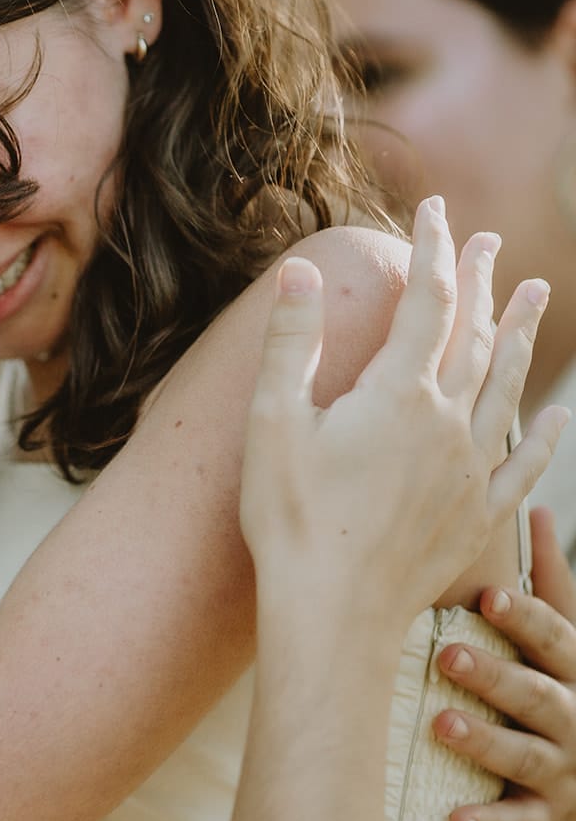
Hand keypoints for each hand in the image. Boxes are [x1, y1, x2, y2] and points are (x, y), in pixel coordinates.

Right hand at [240, 196, 563, 635]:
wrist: (332, 609)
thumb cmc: (290, 517)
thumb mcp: (273, 421)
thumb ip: (293, 340)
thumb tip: (302, 269)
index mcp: (397, 393)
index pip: (425, 301)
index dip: (432, 251)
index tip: (433, 211)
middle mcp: (447, 422)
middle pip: (474, 334)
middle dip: (481, 281)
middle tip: (488, 242)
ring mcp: (469, 469)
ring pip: (506, 386)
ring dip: (520, 335)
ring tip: (536, 295)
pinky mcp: (477, 514)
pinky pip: (524, 464)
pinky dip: (544, 435)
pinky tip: (557, 416)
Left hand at [435, 507, 575, 820]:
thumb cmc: (569, 693)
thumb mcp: (570, 642)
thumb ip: (555, 584)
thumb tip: (536, 508)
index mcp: (575, 672)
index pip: (555, 639)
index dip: (526, 617)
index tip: (489, 594)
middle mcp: (575, 718)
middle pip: (538, 695)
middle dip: (495, 676)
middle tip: (447, 654)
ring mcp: (565, 772)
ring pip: (526, 756)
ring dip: (485, 743)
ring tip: (441, 725)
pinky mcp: (549, 819)